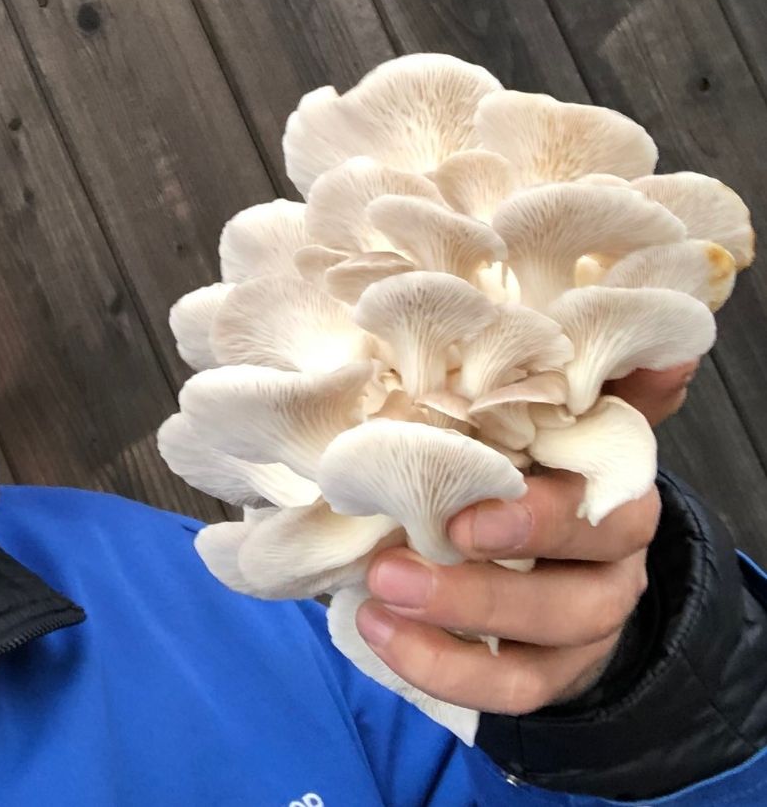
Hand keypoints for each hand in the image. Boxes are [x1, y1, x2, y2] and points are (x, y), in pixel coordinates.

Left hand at [353, 360, 697, 714]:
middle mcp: (612, 569)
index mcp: (616, 498)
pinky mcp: (547, 672)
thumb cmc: (543, 459)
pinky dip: (440, 668)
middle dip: (482, 589)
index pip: (599, 514)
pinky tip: (378, 631)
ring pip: (538, 648)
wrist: (557, 540)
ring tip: (377, 596)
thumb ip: (607, 383)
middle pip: (575, 598)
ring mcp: (582, 629)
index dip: (537, 520)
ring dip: (452, 627)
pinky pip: (506, 690)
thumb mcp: (570, 415)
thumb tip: (661, 348)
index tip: (463, 514)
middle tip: (394, 566)